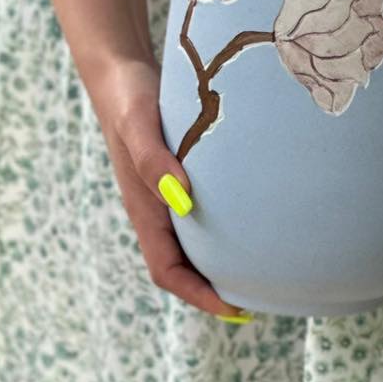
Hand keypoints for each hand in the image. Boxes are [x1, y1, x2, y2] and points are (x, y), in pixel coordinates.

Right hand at [88, 57, 249, 320]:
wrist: (120, 72)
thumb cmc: (129, 98)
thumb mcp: (140, 125)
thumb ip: (154, 159)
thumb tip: (180, 197)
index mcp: (144, 208)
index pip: (167, 271)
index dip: (198, 295)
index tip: (235, 309)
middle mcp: (154, 209)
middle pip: (182, 266)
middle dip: (214, 288)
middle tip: (261, 296)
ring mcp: (164, 194)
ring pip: (191, 243)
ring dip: (218, 261)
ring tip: (262, 268)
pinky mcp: (176, 176)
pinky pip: (198, 216)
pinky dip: (220, 229)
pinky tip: (249, 219)